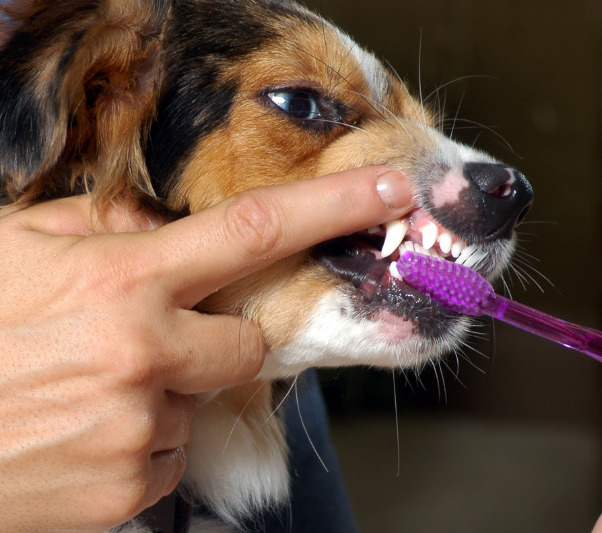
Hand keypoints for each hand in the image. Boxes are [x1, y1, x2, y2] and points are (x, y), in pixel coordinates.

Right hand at [0, 167, 410, 532]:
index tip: (392, 190)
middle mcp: (143, 354)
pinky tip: (80, 434)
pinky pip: (166, 459)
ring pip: (198, 405)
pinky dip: (136, 446)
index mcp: (122, 282)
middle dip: (216, 341)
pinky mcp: (124, 491)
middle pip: (248, 344)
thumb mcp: (12, 250)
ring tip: (85, 394)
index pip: (255, 229)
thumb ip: (97, 227)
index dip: (334, 204)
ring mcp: (136, 428)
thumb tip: (160, 226)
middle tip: (149, 342)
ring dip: (161, 397)